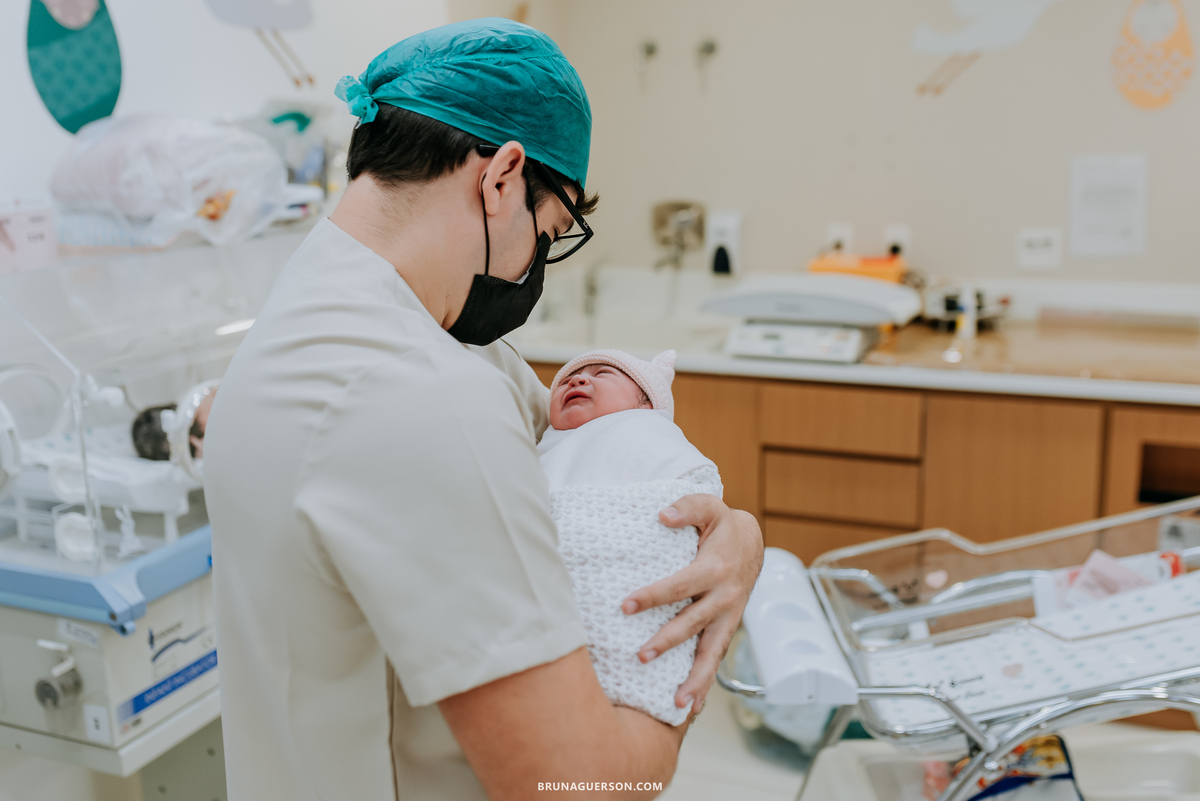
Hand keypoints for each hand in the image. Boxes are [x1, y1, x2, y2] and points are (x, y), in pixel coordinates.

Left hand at [621, 494, 763, 713]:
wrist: (753, 543)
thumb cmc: (723, 525)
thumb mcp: (709, 507)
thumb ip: (687, 507)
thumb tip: (662, 515)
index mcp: (715, 569)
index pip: (679, 586)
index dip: (652, 595)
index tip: (625, 606)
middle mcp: (724, 597)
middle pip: (693, 624)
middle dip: (667, 641)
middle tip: (641, 655)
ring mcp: (728, 617)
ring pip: (711, 652)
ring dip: (695, 679)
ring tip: (678, 703)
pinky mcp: (726, 629)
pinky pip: (715, 659)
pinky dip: (705, 683)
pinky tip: (690, 706)